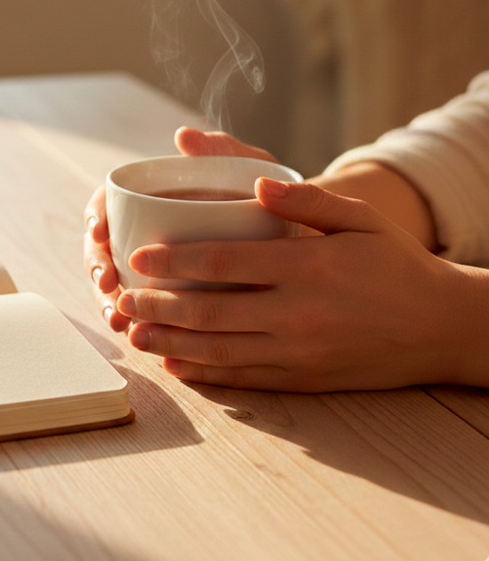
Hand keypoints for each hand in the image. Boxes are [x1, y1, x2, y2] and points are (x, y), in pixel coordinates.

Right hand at [83, 128, 278, 332]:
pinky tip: (140, 338)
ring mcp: (156, 267)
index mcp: (153, 195)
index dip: (97, 218)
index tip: (101, 233)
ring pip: (118, 285)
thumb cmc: (272, 197)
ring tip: (120, 321)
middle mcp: (146, 231)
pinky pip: (143, 313)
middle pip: (105, 249)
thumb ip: (222, 150)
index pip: (108, 203)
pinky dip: (137, 325)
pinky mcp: (171, 298)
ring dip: (111, 303)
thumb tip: (184, 135)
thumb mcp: (252, 168)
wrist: (303, 237)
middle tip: (107, 285)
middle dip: (98, 268)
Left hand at [117, 178, 488, 390]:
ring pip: (219, 350)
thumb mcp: (360, 218)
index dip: (174, 262)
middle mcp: (296, 313)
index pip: (224, 264)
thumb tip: (255, 182)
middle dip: (157, 306)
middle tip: (121, 298)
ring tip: (133, 334)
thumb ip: (306, 199)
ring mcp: (297, 351)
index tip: (138, 257)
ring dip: (169, 344)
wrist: (439, 326)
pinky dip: (206, 374)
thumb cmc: (395, 262)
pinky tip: (177, 366)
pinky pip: (244, 378)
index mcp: (306, 266)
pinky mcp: (302, 378)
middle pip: (209, 312)